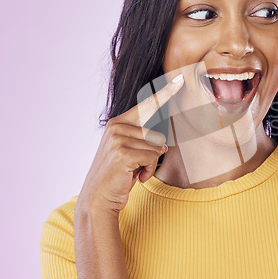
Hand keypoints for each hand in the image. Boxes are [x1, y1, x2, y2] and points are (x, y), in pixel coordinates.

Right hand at [77, 74, 183, 212]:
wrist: (98, 197)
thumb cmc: (117, 175)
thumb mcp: (130, 152)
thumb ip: (144, 141)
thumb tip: (163, 144)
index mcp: (118, 123)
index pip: (146, 105)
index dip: (165, 93)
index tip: (179, 81)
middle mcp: (116, 126)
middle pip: (157, 134)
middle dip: (153, 154)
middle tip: (136, 166)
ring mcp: (118, 139)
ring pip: (156, 147)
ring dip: (150, 164)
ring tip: (133, 171)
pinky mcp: (122, 152)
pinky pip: (152, 157)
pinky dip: (148, 170)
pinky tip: (133, 177)